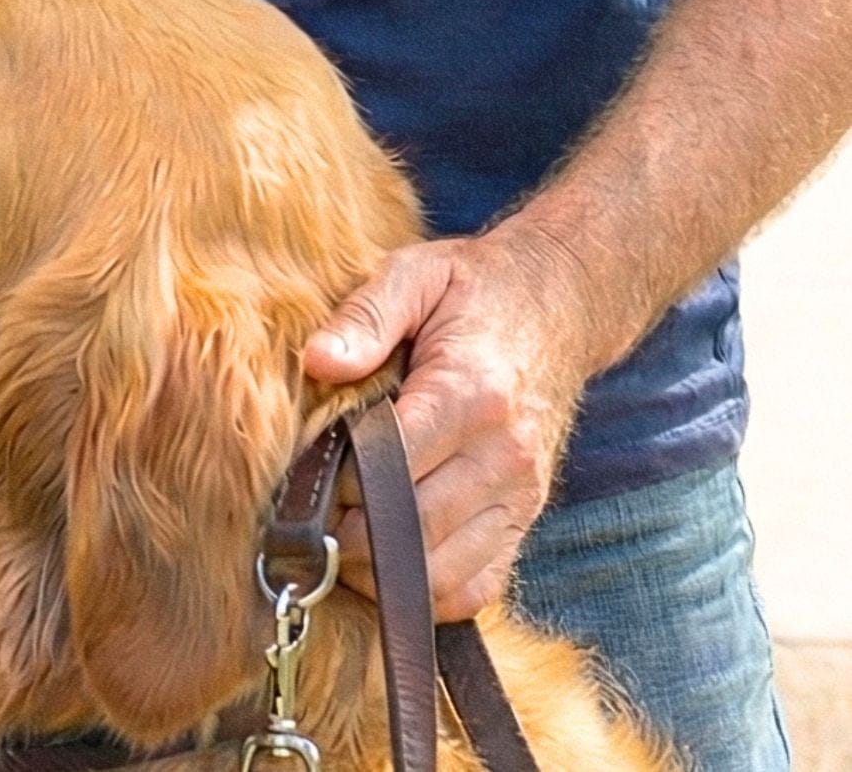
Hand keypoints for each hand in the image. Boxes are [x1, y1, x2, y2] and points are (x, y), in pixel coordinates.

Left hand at [301, 225, 602, 621]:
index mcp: (472, 392)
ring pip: (446, 572)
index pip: (394, 463)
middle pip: (416, 526)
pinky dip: (428, 591)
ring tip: (339, 539)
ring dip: (383, 571)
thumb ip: (365, 316)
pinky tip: (388, 560)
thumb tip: (317, 362)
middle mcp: (505, 454)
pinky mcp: (527, 518)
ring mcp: (522, 494)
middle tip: (307, 515)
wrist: (561, 305)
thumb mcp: (416, 275)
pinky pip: (479, 586)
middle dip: (351, 531)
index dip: (340, 478)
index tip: (304, 472)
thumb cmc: (474, 289)